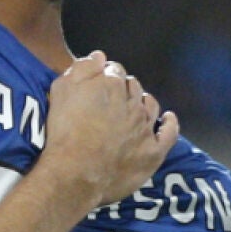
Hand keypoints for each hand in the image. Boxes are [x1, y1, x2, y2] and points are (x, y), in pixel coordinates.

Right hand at [38, 51, 179, 207]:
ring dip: (143, 101)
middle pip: (132, 86)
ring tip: (133, 105)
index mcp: (110, 86)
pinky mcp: (153, 151)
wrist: (76, 174)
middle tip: (110, 96)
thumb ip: (81, 70)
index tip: (98, 80)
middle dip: (123, 87)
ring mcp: (145, 127)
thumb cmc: (63, 133)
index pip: (113, 70)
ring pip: (150, 106)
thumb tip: (99, 57)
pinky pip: (169, 133)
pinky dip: (170, 123)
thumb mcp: (61, 93)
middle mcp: (133, 103)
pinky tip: (167, 119)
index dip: (105, 73)